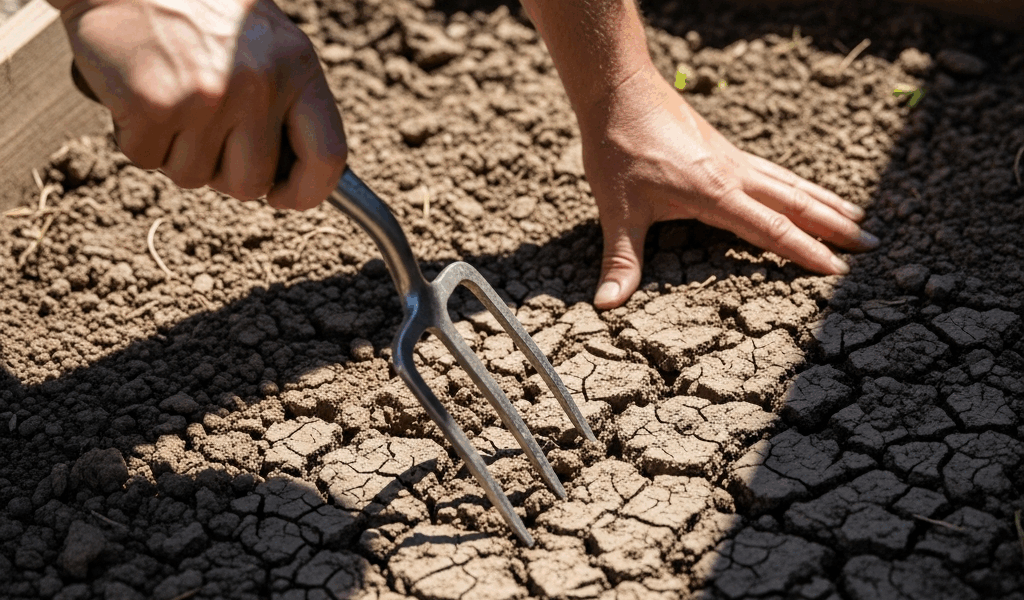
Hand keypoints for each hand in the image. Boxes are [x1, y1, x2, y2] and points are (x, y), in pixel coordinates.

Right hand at [53, 0, 345, 208]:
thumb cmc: (198, 10)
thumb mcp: (266, 44)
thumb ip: (286, 102)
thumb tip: (295, 176)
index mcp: (298, 68)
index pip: (329, 157)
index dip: (307, 192)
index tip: (283, 196)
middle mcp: (260, 84)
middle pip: (251, 184)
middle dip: (223, 172)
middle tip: (203, 131)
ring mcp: (207, 96)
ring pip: (193, 177)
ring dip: (175, 151)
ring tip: (170, 97)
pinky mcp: (154, 104)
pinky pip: (147, 159)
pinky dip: (136, 137)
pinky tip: (137, 92)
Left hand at [577, 67, 878, 308]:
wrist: (619, 91)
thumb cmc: (617, 149)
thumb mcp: (617, 210)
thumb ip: (620, 260)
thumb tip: (607, 304)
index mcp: (715, 194)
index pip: (771, 229)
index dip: (806, 252)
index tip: (839, 271)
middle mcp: (733, 175)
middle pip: (796, 204)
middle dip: (835, 227)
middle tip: (874, 245)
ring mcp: (732, 160)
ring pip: (791, 184)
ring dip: (827, 202)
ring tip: (859, 219)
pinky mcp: (724, 150)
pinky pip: (774, 172)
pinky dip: (800, 185)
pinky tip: (805, 192)